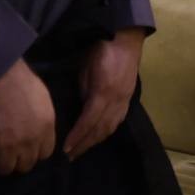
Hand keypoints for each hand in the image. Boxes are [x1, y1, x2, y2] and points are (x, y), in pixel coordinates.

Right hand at [0, 58, 57, 174]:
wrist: (0, 76)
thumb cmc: (24, 83)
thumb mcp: (45, 103)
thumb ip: (44, 124)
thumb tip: (40, 136)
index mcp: (45, 131)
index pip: (44, 155)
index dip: (35, 151)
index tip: (28, 147)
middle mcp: (28, 143)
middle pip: (26, 166)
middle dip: (20, 160)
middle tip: (12, 151)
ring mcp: (8, 146)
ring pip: (6, 169)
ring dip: (2, 162)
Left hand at [65, 28, 145, 160]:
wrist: (126, 39)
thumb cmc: (101, 49)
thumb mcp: (86, 68)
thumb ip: (84, 90)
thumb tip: (81, 106)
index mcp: (103, 93)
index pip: (88, 121)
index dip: (77, 136)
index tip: (65, 148)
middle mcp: (116, 101)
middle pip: (100, 129)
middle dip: (85, 144)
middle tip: (71, 155)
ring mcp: (125, 100)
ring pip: (110, 127)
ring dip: (96, 141)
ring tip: (82, 149)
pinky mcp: (128, 98)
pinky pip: (118, 121)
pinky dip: (107, 131)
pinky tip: (99, 136)